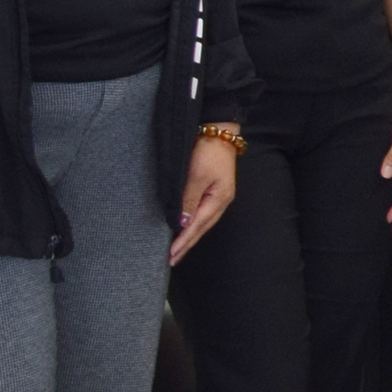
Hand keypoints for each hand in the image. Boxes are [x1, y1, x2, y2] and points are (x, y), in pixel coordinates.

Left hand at [169, 136, 238, 264]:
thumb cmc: (207, 152)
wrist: (219, 132)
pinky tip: (186, 228)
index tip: (171, 255)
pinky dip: (193, 225)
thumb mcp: (196, 176)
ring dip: (189, 237)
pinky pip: (202, 213)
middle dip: (187, 244)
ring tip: (178, 250)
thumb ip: (188, 200)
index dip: (183, 241)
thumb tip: (182, 223)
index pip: (197, 226)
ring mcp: (219, 196)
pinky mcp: (214, 190)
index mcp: (218, 199)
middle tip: (172, 260)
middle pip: (202, 228)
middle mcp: (221, 201)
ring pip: (202, 222)